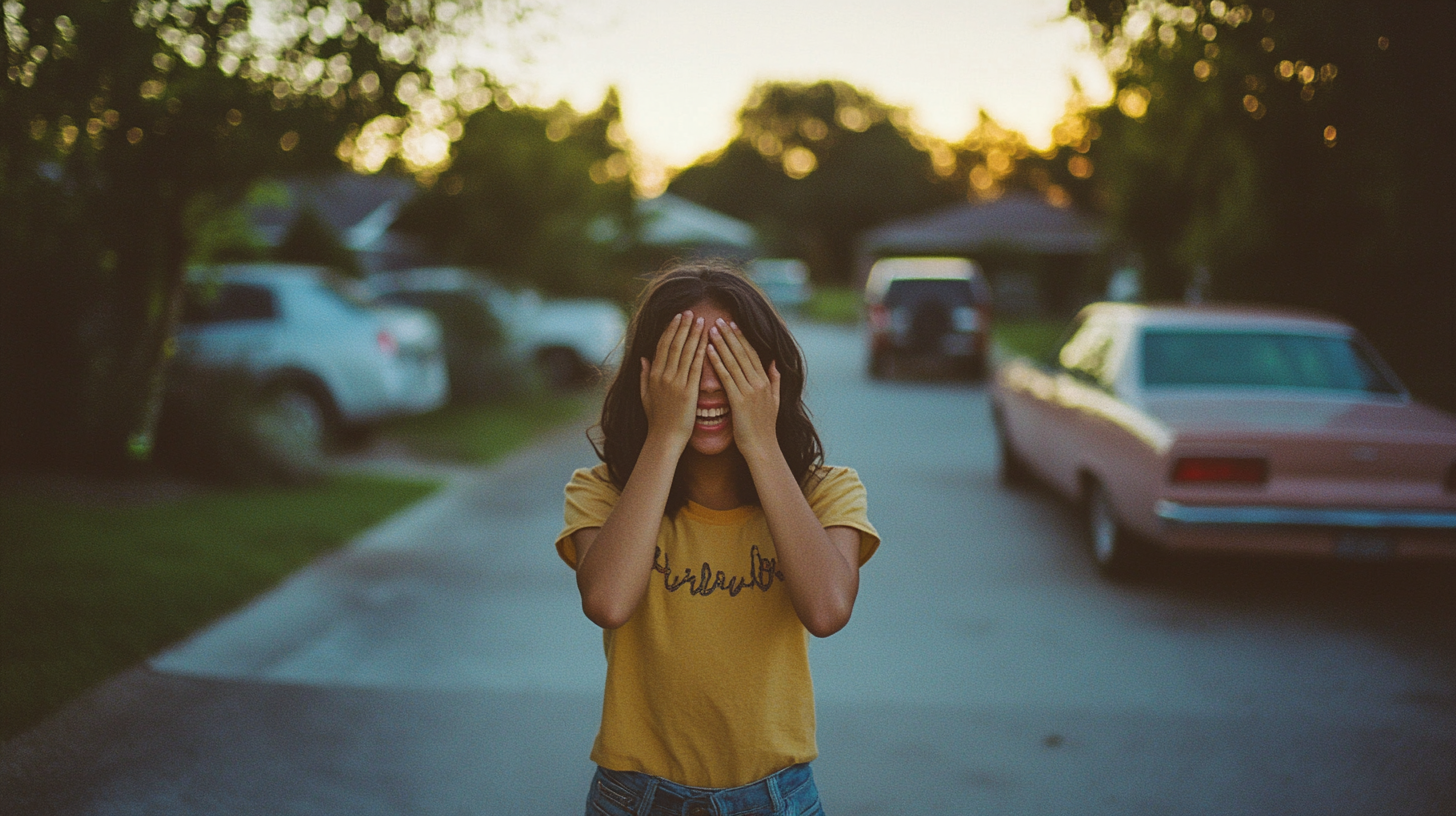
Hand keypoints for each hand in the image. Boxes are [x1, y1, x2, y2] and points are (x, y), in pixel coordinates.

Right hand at [640, 311, 707, 447]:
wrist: (665, 438)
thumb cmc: (657, 420)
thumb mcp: (645, 395)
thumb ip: (643, 375)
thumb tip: (642, 358)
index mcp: (653, 375)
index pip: (662, 346)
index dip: (670, 329)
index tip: (678, 317)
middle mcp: (663, 376)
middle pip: (674, 345)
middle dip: (683, 326)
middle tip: (690, 311)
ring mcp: (675, 383)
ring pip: (685, 352)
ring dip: (693, 334)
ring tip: (701, 320)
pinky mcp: (688, 392)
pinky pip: (695, 367)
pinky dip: (701, 352)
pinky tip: (707, 341)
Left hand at [708, 318, 780, 457]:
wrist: (762, 448)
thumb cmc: (764, 428)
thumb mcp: (775, 401)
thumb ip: (775, 380)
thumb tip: (774, 363)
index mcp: (766, 381)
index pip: (752, 353)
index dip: (742, 338)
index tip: (732, 324)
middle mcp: (759, 383)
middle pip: (742, 353)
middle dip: (730, 335)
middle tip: (718, 320)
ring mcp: (749, 391)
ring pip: (733, 361)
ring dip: (721, 343)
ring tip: (710, 330)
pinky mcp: (739, 401)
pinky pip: (726, 377)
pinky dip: (717, 362)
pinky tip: (708, 350)